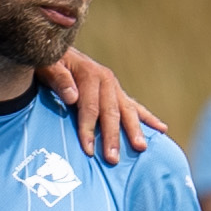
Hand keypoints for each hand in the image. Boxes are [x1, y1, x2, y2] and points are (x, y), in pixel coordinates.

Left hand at [41, 51, 166, 164]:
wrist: (56, 52)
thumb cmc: (49, 64)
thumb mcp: (48, 66)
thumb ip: (59, 79)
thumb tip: (73, 97)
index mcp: (90, 74)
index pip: (90, 107)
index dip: (88, 129)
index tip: (88, 150)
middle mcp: (106, 80)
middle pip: (111, 112)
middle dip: (112, 137)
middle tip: (113, 159)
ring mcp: (115, 88)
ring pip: (127, 111)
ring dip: (134, 131)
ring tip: (141, 148)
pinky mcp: (118, 94)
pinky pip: (135, 107)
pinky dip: (148, 118)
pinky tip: (162, 129)